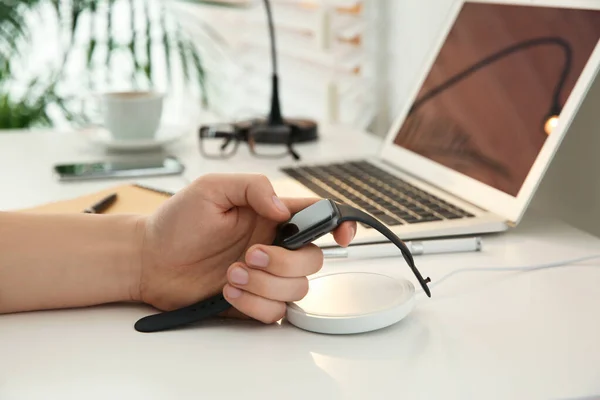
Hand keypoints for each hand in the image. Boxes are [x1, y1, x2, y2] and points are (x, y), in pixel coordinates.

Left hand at [136, 174, 355, 323]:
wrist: (148, 260)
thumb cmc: (176, 222)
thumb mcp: (211, 188)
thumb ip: (253, 187)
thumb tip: (284, 210)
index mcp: (270, 216)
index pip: (318, 217)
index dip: (340, 224)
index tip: (342, 235)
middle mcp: (273, 246)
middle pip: (314, 259)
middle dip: (286, 261)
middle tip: (249, 255)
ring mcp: (265, 276)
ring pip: (298, 289)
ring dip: (267, 283)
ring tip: (231, 274)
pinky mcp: (253, 302)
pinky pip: (276, 313)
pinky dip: (256, 304)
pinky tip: (229, 291)